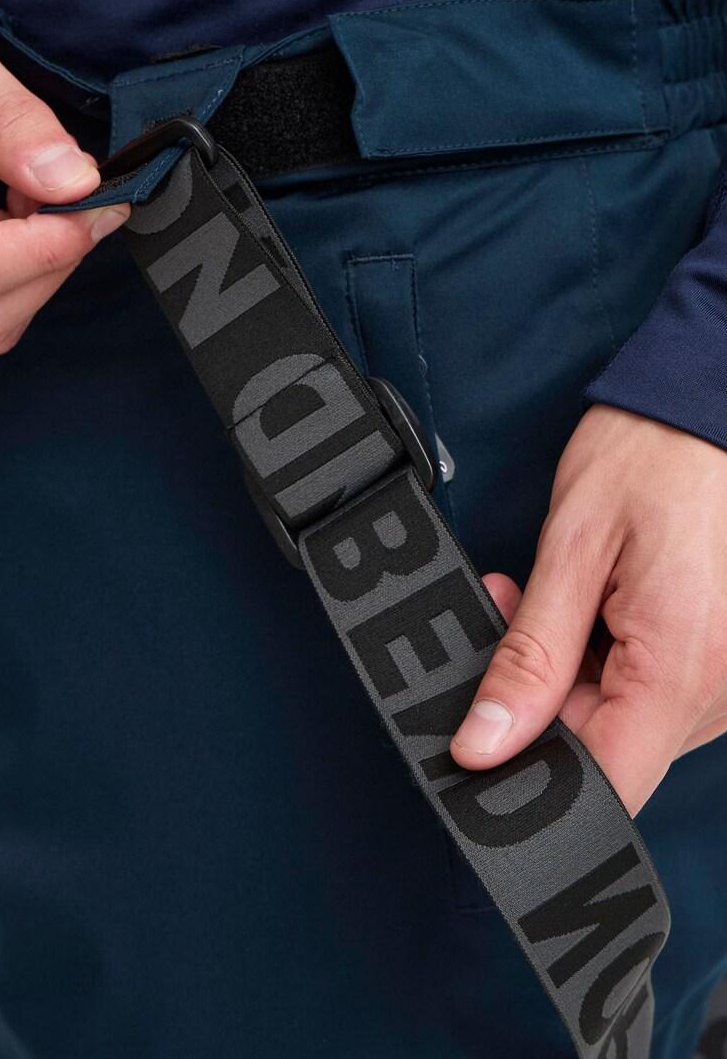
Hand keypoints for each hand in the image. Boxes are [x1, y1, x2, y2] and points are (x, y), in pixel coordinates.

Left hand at [451, 404, 726, 815]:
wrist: (712, 402)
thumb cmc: (653, 455)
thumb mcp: (573, 548)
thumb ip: (529, 656)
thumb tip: (483, 742)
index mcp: (684, 665)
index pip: (606, 783)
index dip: (533, 778)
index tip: (482, 743)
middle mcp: (724, 687)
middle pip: (608, 747)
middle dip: (542, 694)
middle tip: (510, 610)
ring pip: (627, 717)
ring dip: (575, 668)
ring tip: (563, 590)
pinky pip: (657, 687)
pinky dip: (614, 655)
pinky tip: (597, 601)